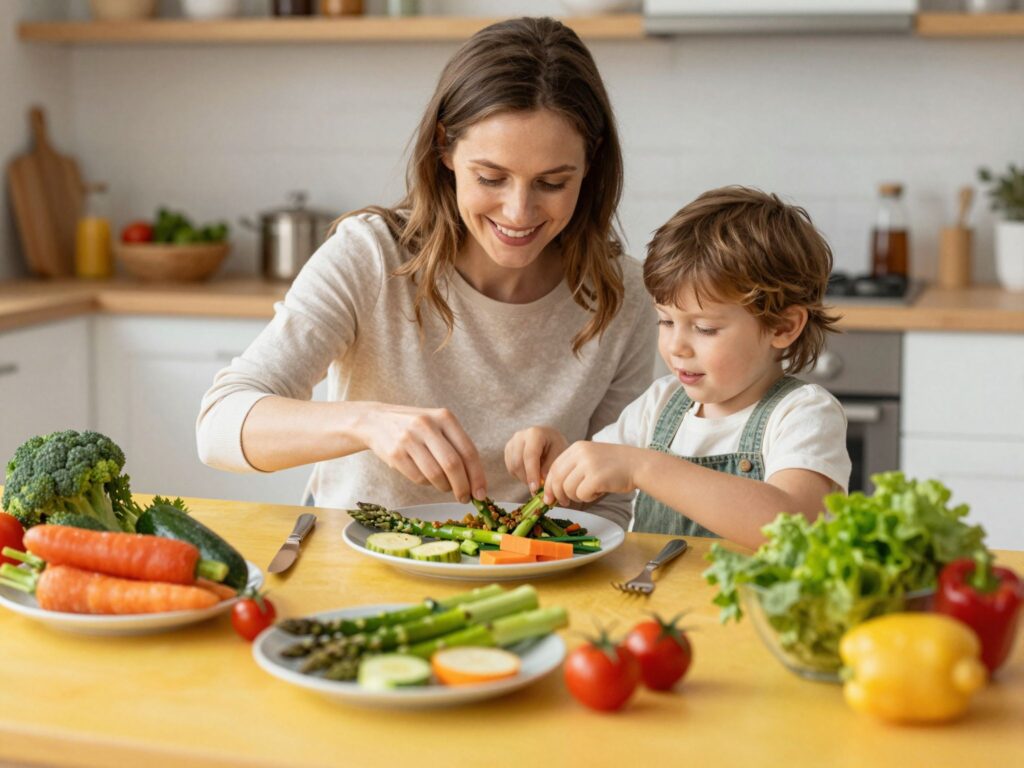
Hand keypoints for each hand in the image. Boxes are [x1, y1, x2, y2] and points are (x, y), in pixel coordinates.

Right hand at [357, 403, 485, 502]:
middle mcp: (427, 425)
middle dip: (463, 487)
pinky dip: (427, 484)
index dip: (477, 476)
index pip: (468, 451)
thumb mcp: (437, 426)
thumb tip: (476, 482)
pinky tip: (427, 478)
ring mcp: (409, 439)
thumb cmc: (415, 428)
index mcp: (444, 417)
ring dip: (445, 487)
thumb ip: (456, 447)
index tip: (481, 493)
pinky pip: (418, 478)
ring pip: (435, 474)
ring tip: (446, 487)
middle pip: (453, 464)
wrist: (376, 421)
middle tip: (465, 498)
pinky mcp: (395, 453)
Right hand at [504, 426, 567, 493]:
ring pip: (513, 467)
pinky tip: (530, 472)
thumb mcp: (559, 453)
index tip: (535, 488)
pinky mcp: (508, 450)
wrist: (548, 438)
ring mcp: (511, 442)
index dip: (532, 473)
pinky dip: (519, 475)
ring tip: (537, 477)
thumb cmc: (556, 445)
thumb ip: (550, 466)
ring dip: (524, 478)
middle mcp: (520, 436)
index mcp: (535, 433)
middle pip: (518, 463)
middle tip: (538, 488)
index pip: (530, 455)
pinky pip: (510, 468)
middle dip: (527, 478)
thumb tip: (541, 480)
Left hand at [543, 441, 643, 506]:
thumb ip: (572, 468)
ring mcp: (588, 464)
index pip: (554, 468)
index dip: (549, 485)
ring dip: (577, 496)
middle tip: (563, 503)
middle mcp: (580, 453)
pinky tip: (599, 491)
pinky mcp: (596, 477)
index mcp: (577, 447)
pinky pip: (581, 495)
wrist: (638, 464)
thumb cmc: (614, 465)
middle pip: (557, 479)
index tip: (549, 497)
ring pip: (568, 489)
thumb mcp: (590, 458)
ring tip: (591, 491)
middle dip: (558, 495)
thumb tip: (552, 490)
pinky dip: (589, 498)